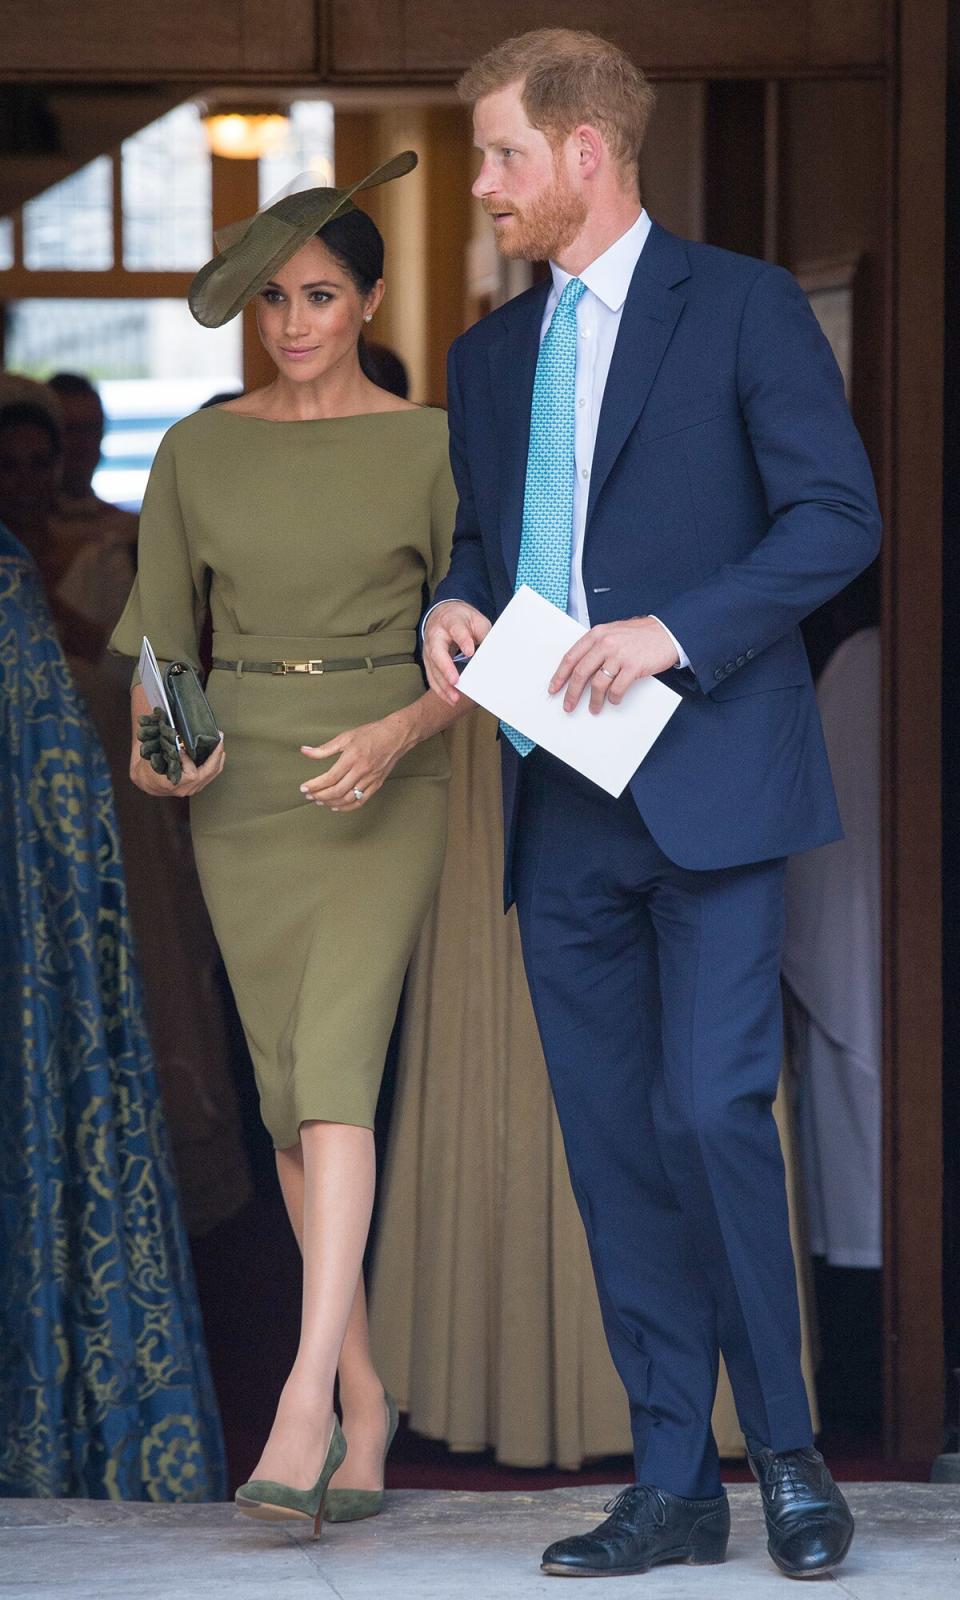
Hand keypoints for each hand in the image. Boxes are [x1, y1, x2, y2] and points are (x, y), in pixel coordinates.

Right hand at [130, 718, 224, 796]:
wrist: (148, 782)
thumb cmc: (149, 768)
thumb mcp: (151, 757)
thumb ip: (163, 748)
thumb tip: (173, 732)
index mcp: (173, 784)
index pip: (190, 773)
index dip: (188, 760)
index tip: (182, 748)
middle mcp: (185, 788)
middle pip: (208, 773)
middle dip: (215, 754)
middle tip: (219, 739)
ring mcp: (192, 789)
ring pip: (212, 774)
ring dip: (218, 758)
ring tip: (220, 743)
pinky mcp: (197, 786)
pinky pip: (211, 775)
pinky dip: (215, 763)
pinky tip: (217, 753)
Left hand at [299, 713, 409, 811]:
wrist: (396, 736)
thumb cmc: (371, 733)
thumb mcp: (346, 737)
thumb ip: (324, 748)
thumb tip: (305, 751)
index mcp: (352, 758)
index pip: (330, 777)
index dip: (315, 785)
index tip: (304, 788)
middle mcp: (361, 770)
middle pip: (337, 790)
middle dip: (320, 795)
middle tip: (308, 796)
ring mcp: (370, 779)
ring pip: (348, 798)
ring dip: (331, 802)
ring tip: (319, 801)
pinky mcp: (377, 784)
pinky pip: (360, 800)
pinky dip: (347, 806)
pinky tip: (336, 806)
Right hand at [422, 600, 490, 705]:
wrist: (444, 615)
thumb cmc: (463, 620)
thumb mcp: (477, 620)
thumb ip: (483, 634)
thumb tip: (491, 654)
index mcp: (451, 620)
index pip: (456, 629)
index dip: (463, 640)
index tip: (470, 651)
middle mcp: (436, 635)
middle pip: (437, 652)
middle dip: (446, 668)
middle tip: (455, 681)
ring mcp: (429, 649)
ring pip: (433, 668)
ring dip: (443, 684)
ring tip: (454, 697)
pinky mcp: (428, 661)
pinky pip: (432, 676)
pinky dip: (440, 690)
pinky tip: (449, 699)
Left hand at [549, 617, 680, 714]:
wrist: (668, 632)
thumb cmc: (641, 635)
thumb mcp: (613, 633)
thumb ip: (597, 647)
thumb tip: (580, 670)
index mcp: (597, 634)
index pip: (571, 657)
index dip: (560, 675)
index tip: (554, 688)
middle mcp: (606, 643)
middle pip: (580, 673)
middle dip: (572, 693)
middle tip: (568, 705)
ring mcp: (619, 655)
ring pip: (597, 684)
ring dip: (593, 700)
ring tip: (593, 708)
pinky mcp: (633, 666)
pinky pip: (617, 689)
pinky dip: (613, 698)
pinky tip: (613, 700)